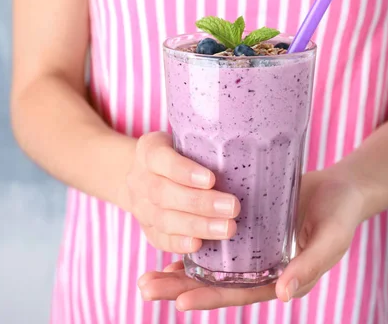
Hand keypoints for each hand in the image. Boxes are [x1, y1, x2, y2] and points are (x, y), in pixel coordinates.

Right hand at [120, 132, 239, 254]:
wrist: (144, 174)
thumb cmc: (177, 154)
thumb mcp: (184, 140)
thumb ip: (206, 146)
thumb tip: (248, 153)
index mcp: (148, 151)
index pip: (161, 158)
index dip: (185, 171)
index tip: (212, 179)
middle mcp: (139, 179)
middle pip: (164, 193)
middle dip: (200, 203)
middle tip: (232, 208)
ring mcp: (139, 207)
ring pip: (164, 219)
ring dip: (197, 226)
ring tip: (227, 228)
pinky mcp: (146, 229)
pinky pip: (159, 239)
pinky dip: (179, 244)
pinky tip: (199, 245)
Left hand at [136, 171, 364, 309]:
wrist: (340, 188)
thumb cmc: (340, 214)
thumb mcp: (331, 239)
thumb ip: (310, 266)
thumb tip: (282, 295)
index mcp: (280, 279)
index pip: (241, 294)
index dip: (212, 297)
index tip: (181, 300)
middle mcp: (261, 270)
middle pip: (216, 284)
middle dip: (181, 288)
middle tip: (146, 287)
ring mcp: (252, 251)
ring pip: (211, 265)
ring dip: (179, 270)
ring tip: (146, 274)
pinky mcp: (247, 229)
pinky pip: (216, 241)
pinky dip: (193, 244)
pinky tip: (169, 242)